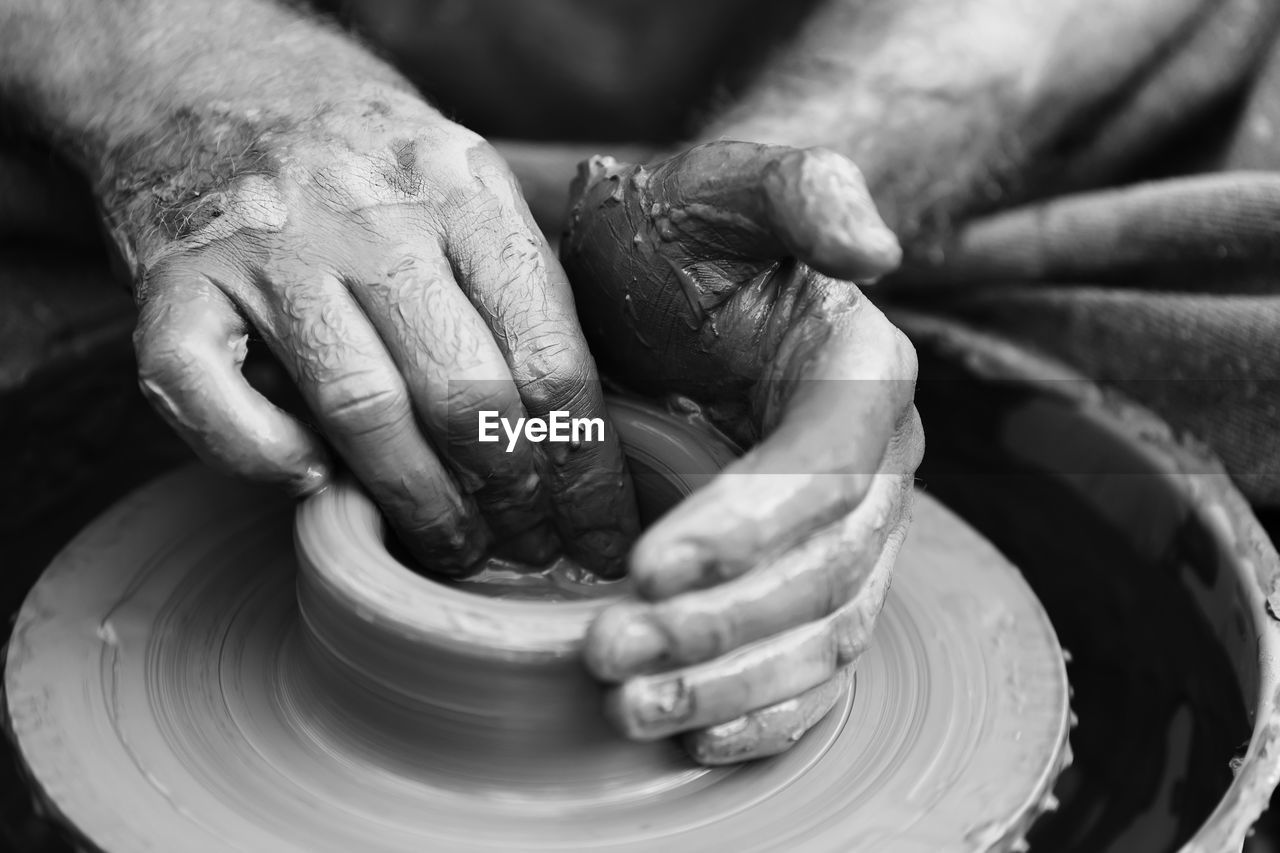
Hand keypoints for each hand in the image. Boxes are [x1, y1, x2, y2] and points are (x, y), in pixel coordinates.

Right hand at [112, 89, 637, 575]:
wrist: (210, 81)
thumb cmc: (364, 158)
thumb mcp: (464, 180)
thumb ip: (517, 282)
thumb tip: (580, 430)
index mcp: (465, 190)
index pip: (550, 354)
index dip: (585, 464)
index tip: (599, 530)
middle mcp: (371, 213)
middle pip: (466, 392)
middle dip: (513, 497)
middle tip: (531, 549)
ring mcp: (269, 247)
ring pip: (362, 406)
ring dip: (417, 501)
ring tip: (454, 548)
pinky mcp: (176, 283)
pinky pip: (213, 397)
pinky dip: (262, 457)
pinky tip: (308, 481)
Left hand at [561, 142, 922, 761]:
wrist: (671, 288)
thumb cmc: (685, 241)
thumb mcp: (725, 190)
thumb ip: (800, 190)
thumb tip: (872, 251)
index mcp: (861, 377)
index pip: (823, 470)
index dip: (746, 527)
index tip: (646, 568)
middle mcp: (873, 465)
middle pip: (823, 570)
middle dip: (720, 623)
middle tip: (611, 652)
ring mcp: (850, 531)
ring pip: (820, 631)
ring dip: (731, 682)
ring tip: (632, 705)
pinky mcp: (815, 577)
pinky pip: (815, 663)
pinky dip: (766, 711)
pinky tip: (698, 738)